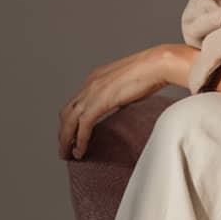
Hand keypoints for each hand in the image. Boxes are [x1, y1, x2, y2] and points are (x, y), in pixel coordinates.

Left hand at [58, 46, 170, 160]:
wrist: (157, 64)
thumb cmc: (152, 72)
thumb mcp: (128, 85)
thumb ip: (119, 96)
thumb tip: (121, 107)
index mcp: (96, 78)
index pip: (75, 102)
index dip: (70, 120)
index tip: (72, 134)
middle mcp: (89, 84)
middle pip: (65, 112)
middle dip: (63, 132)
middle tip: (64, 148)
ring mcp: (92, 92)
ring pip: (68, 121)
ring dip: (65, 139)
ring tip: (67, 154)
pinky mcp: (99, 102)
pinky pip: (83, 125)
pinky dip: (80, 140)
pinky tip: (80, 151)